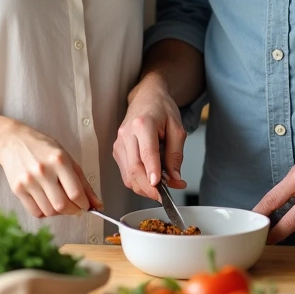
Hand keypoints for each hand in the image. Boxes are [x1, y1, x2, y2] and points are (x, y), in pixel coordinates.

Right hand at [0, 120, 101, 218]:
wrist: (12, 141)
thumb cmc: (43, 147)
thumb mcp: (66, 157)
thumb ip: (83, 182)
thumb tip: (98, 204)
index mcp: (59, 160)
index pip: (76, 193)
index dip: (84, 205)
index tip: (86, 206)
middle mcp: (43, 171)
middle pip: (62, 206)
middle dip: (73, 211)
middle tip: (75, 208)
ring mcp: (29, 181)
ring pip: (49, 211)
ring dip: (59, 212)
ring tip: (60, 202)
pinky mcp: (17, 189)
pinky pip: (36, 212)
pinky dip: (45, 212)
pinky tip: (47, 202)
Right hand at [114, 76, 186, 200]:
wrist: (146, 97)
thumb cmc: (162, 109)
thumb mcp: (177, 128)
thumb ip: (176, 155)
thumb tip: (175, 179)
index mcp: (143, 124)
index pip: (147, 153)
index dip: (152, 172)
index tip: (159, 187)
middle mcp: (127, 134)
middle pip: (134, 168)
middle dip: (149, 188)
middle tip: (165, 196)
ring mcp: (119, 143)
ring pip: (128, 175)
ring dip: (143, 188)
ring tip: (160, 189)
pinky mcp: (117, 150)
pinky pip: (125, 173)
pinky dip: (137, 182)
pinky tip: (149, 182)